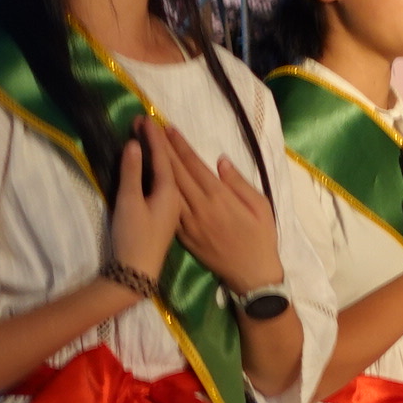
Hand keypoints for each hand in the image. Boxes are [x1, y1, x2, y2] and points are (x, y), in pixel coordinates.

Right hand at [106, 120, 181, 278]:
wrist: (139, 273)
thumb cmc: (134, 238)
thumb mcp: (129, 203)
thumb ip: (132, 173)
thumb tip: (134, 145)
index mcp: (171, 193)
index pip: (164, 158)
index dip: (154, 137)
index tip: (146, 117)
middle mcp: (177, 198)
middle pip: (173, 163)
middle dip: (162, 141)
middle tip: (150, 121)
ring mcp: (175, 209)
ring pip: (176, 174)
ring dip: (168, 154)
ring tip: (161, 136)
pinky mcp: (170, 217)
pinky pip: (174, 185)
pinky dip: (168, 170)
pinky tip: (164, 166)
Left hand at [160, 122, 282, 295]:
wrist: (251, 275)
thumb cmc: (261, 239)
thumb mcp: (261, 207)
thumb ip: (240, 183)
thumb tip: (220, 161)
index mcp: (219, 198)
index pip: (194, 165)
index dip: (179, 145)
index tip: (166, 127)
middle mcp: (200, 208)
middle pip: (175, 172)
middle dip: (159, 148)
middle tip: (144, 128)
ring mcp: (188, 223)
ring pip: (166, 189)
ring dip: (152, 166)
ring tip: (141, 146)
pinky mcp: (183, 236)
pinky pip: (166, 209)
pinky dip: (155, 192)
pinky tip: (146, 178)